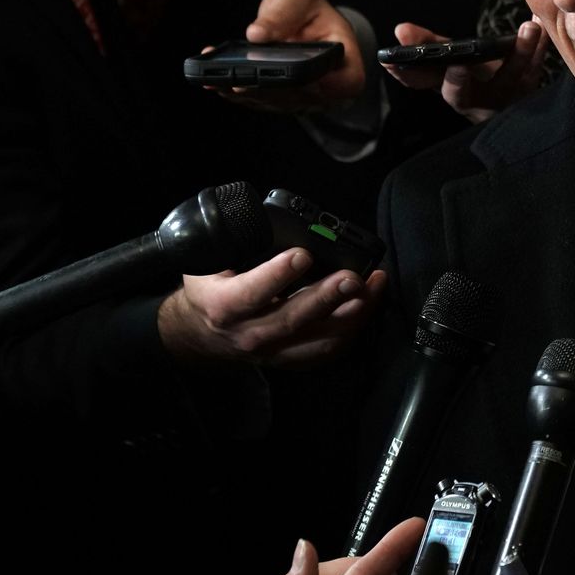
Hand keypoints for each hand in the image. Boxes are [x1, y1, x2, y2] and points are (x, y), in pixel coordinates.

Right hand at [157, 248, 385, 365]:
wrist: (202, 335)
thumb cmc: (208, 291)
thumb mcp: (204, 265)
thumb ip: (229, 245)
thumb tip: (258, 216)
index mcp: (225, 307)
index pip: (252, 293)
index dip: (278, 275)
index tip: (302, 255)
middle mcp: (252, 333)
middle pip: (294, 319)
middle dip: (327, 297)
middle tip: (353, 277)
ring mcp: (275, 351)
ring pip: (320, 339)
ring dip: (353, 314)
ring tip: (373, 285)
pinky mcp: (293, 357)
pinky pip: (329, 349)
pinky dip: (354, 328)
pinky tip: (370, 303)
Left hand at [209, 0, 366, 113]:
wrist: (302, 23)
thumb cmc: (309, 12)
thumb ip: (282, 13)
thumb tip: (257, 34)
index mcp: (345, 63)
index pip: (344, 84)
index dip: (320, 85)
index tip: (290, 75)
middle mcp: (327, 89)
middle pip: (300, 97)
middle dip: (267, 89)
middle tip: (238, 81)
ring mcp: (303, 100)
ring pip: (276, 103)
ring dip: (246, 93)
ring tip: (218, 79)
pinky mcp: (280, 102)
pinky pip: (260, 101)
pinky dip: (236, 92)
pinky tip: (214, 81)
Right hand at [382, 20, 549, 124]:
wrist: (518, 97)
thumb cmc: (476, 75)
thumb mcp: (450, 60)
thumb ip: (427, 45)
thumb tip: (400, 30)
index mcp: (449, 91)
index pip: (422, 86)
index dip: (407, 76)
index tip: (395, 64)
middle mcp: (473, 103)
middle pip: (462, 97)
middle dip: (458, 82)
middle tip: (457, 65)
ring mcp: (502, 102)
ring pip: (510, 82)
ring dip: (519, 53)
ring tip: (529, 27)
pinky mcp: (529, 95)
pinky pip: (535, 72)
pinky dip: (540, 47)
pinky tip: (539, 22)